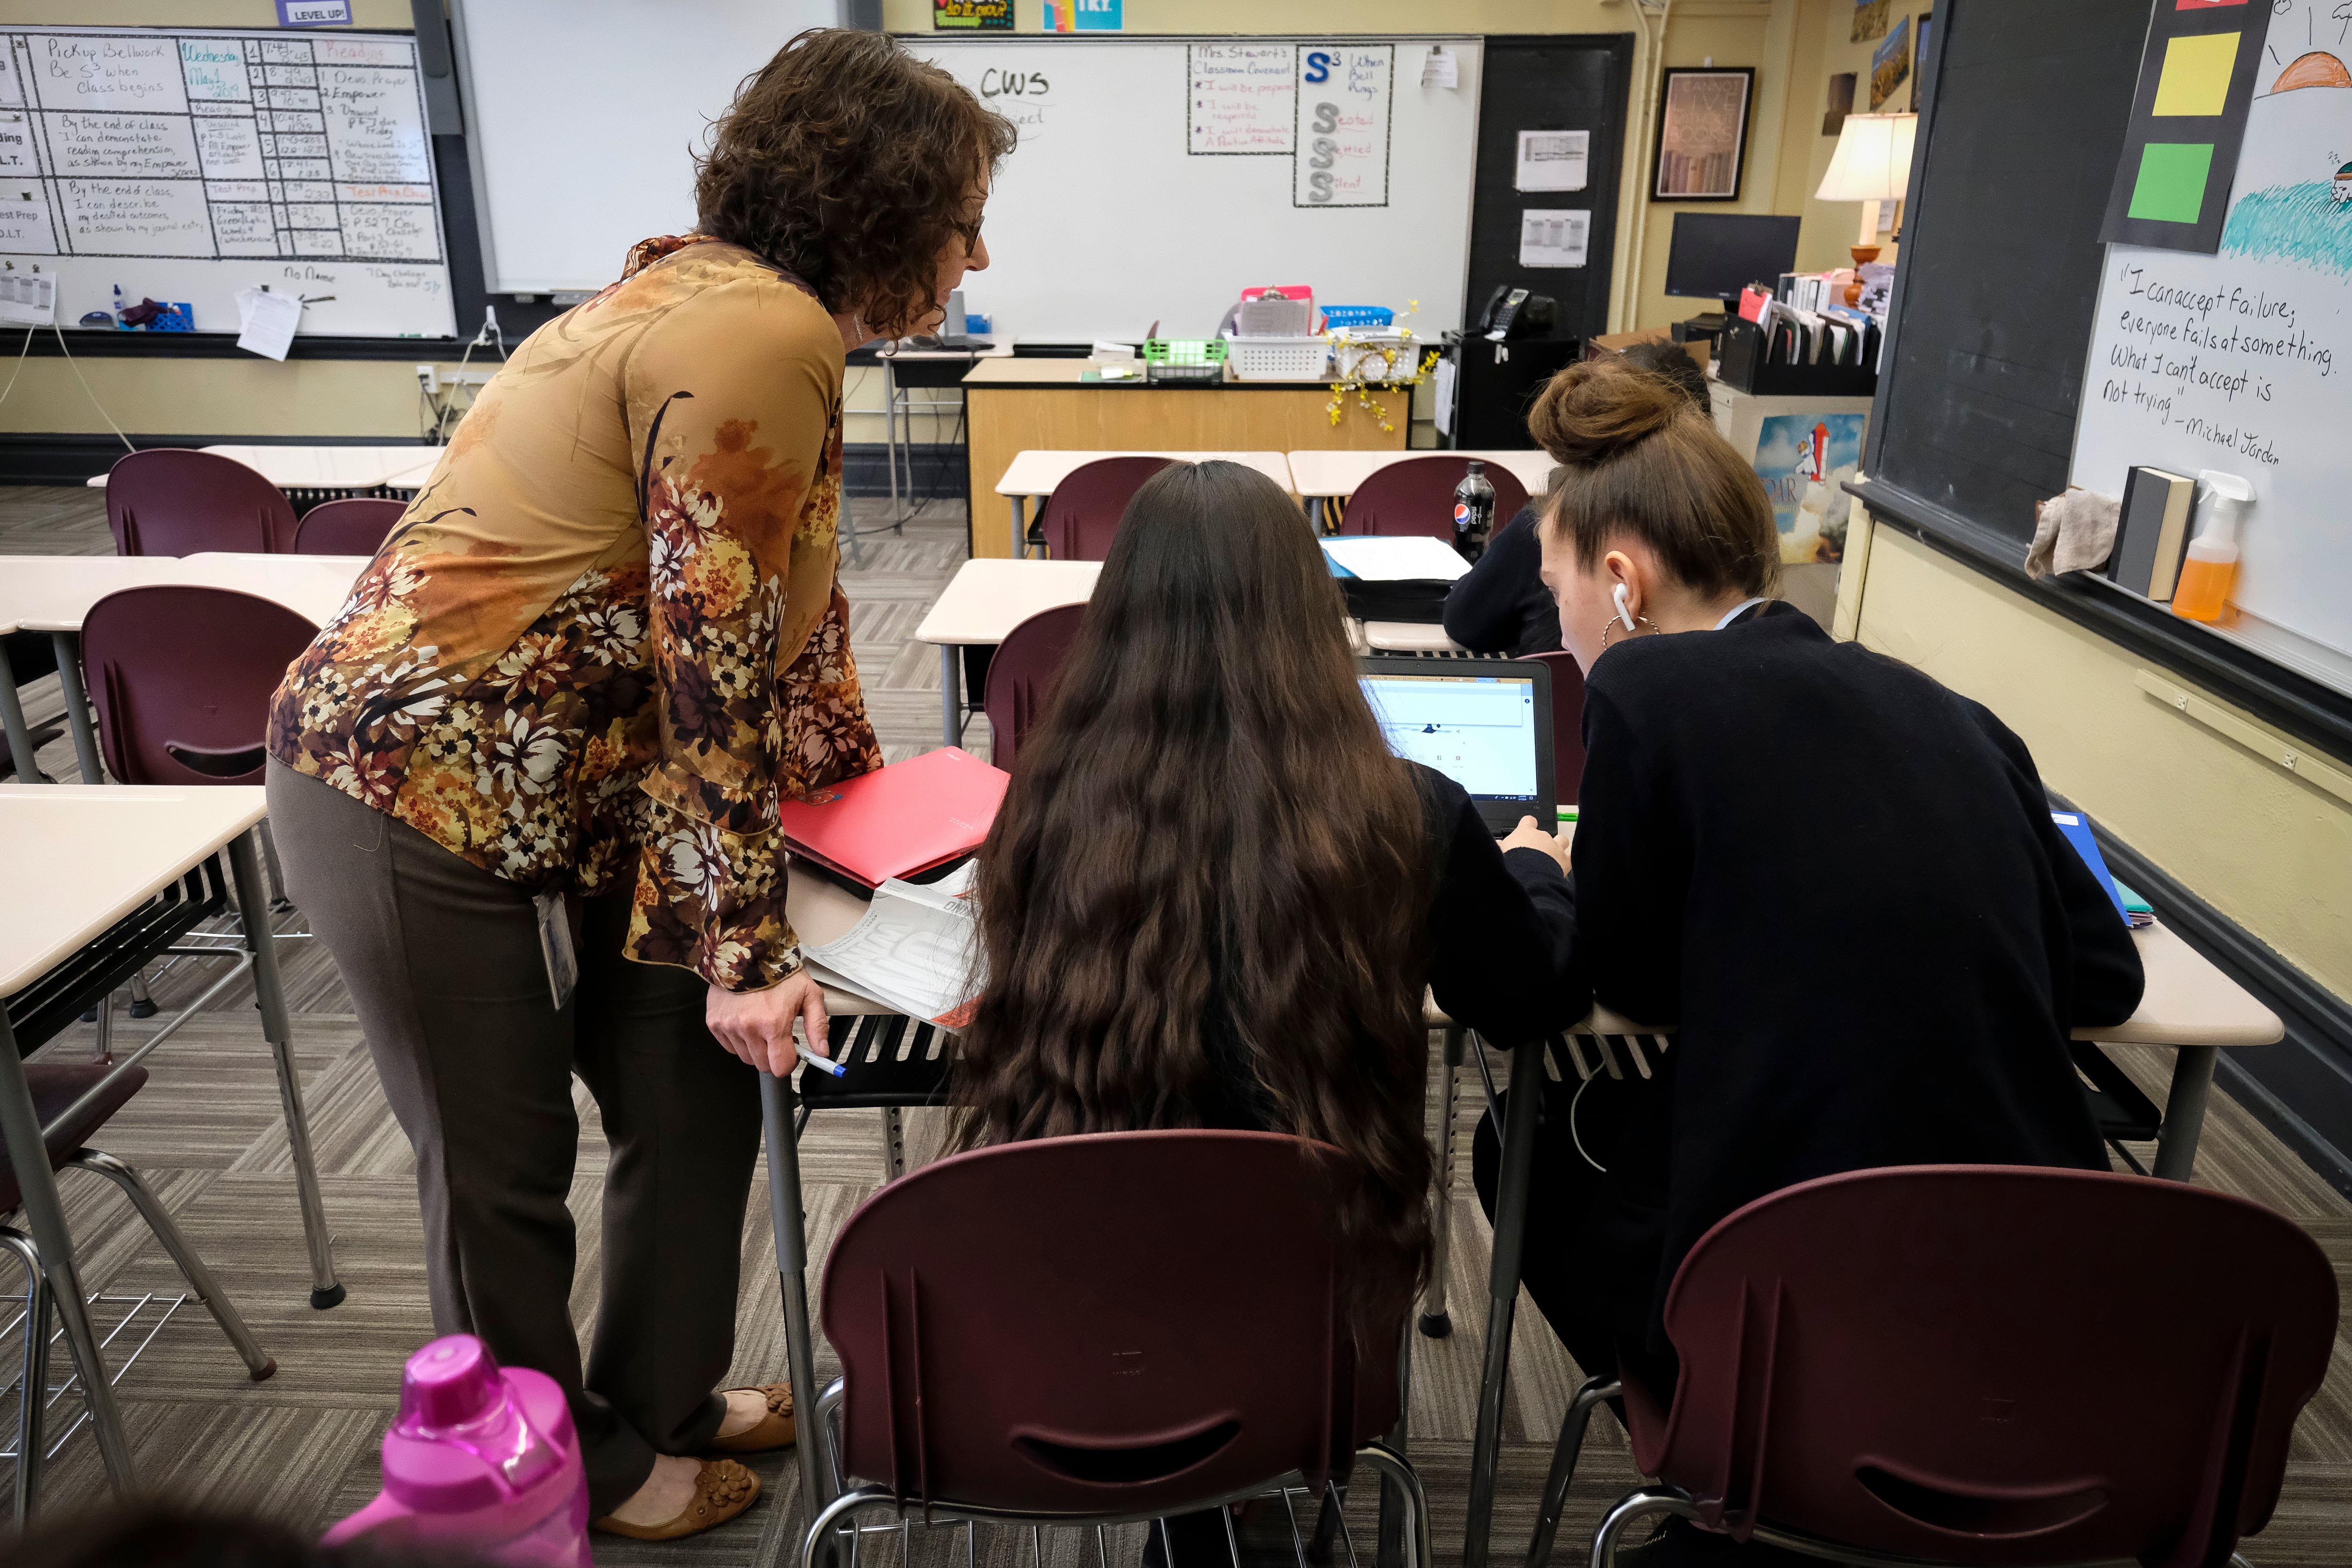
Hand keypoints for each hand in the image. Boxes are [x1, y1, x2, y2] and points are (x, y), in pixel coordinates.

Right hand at [707, 970, 829, 1077]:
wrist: (746, 950)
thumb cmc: (780, 972)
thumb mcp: (809, 994)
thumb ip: (817, 1025)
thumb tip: (822, 1051)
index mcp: (774, 1023)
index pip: (781, 1066)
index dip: (789, 1062)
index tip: (792, 1052)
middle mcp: (749, 1028)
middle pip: (763, 1065)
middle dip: (773, 1055)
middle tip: (777, 1035)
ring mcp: (729, 1026)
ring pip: (746, 1058)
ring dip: (756, 1049)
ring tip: (762, 1026)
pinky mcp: (714, 1023)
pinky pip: (729, 1047)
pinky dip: (739, 1041)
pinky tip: (746, 1023)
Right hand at [1500, 814, 1571, 874]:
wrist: (1527, 875)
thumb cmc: (1512, 862)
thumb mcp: (1500, 852)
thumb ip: (1501, 846)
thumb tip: (1498, 845)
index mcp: (1525, 832)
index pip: (1528, 821)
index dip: (1528, 825)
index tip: (1526, 830)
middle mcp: (1542, 836)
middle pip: (1544, 833)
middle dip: (1541, 841)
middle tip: (1534, 853)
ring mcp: (1555, 846)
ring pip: (1562, 840)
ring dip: (1558, 846)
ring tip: (1552, 856)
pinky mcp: (1565, 859)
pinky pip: (1570, 855)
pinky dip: (1568, 859)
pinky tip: (1564, 863)